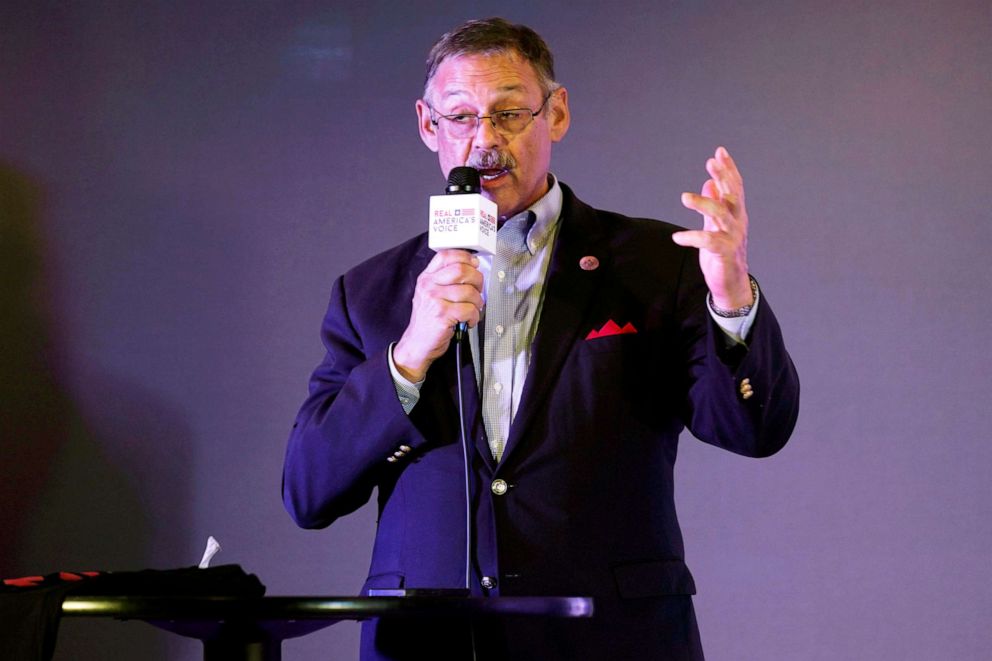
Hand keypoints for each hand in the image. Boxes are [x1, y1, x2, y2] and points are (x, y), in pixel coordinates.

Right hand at [393, 249, 483, 381]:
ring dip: (477, 302)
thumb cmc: (428, 320)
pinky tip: (468, 320)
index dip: (465, 257)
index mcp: (426, 278)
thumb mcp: (430, 294)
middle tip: (478, 290)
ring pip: (469, 292)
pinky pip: (469, 310)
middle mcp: (429, 286)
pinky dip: (474, 317)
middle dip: (477, 280)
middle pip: (461, 270)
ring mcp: (435, 300)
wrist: (417, 344)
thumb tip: (472, 267)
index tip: (474, 264)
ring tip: (472, 309)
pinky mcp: (442, 315)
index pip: (446, 256)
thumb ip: (445, 280)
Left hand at [672, 146, 752, 308]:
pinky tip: (677, 238)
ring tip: (684, 197)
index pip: (735, 187)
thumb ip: (714, 204)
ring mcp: (733, 237)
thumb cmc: (722, 253)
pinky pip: (709, 241)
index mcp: (736, 214)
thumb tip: (709, 183)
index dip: (728, 169)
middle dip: (723, 177)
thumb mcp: (715, 225)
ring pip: (721, 215)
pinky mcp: (725, 253)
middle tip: (710, 162)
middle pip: (733, 195)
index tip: (719, 152)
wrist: (730, 282)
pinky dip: (692, 237)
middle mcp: (738, 222)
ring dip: (703, 204)